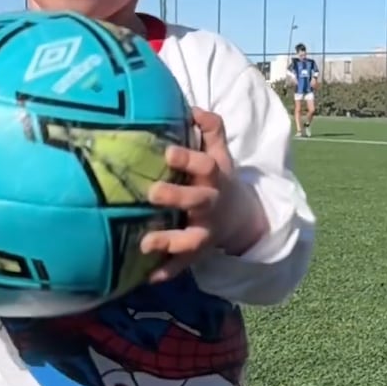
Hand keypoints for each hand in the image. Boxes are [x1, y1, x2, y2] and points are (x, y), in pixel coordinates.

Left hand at [142, 107, 267, 280]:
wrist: (241, 219)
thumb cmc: (218, 179)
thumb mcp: (221, 154)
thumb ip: (211, 130)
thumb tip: (193, 108)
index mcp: (214, 178)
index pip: (206, 165)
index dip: (188, 158)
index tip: (166, 151)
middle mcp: (210, 205)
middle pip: (199, 200)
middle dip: (177, 197)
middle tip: (152, 192)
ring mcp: (205, 231)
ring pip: (191, 239)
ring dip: (170, 241)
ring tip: (145, 243)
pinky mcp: (196, 253)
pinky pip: (183, 266)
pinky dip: (167, 272)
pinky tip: (148, 277)